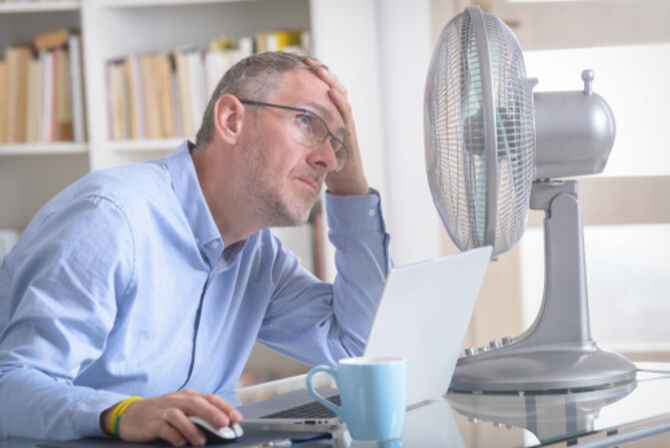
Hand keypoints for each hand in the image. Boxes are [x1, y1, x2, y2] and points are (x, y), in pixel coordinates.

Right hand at [100, 389, 242, 445]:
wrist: (129, 414)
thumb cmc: (161, 413)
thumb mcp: (182, 409)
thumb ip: (199, 414)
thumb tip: (222, 425)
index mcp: (187, 396)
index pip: (209, 398)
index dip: (224, 407)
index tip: (237, 418)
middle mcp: (176, 400)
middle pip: (196, 403)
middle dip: (212, 413)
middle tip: (224, 423)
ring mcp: (163, 410)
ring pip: (179, 415)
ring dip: (192, 427)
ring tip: (202, 440)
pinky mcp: (151, 423)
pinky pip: (163, 428)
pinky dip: (173, 435)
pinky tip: (181, 442)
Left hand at [307, 60, 368, 195]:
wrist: (345, 181)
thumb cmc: (326, 162)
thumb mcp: (310, 141)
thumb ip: (300, 128)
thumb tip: (274, 118)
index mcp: (330, 116)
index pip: (323, 89)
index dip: (313, 76)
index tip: (299, 63)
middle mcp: (339, 116)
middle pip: (332, 87)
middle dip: (321, 73)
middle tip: (308, 60)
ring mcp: (346, 123)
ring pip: (340, 97)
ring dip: (330, 82)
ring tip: (319, 69)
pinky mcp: (349, 134)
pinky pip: (345, 114)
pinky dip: (339, 101)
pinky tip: (331, 92)